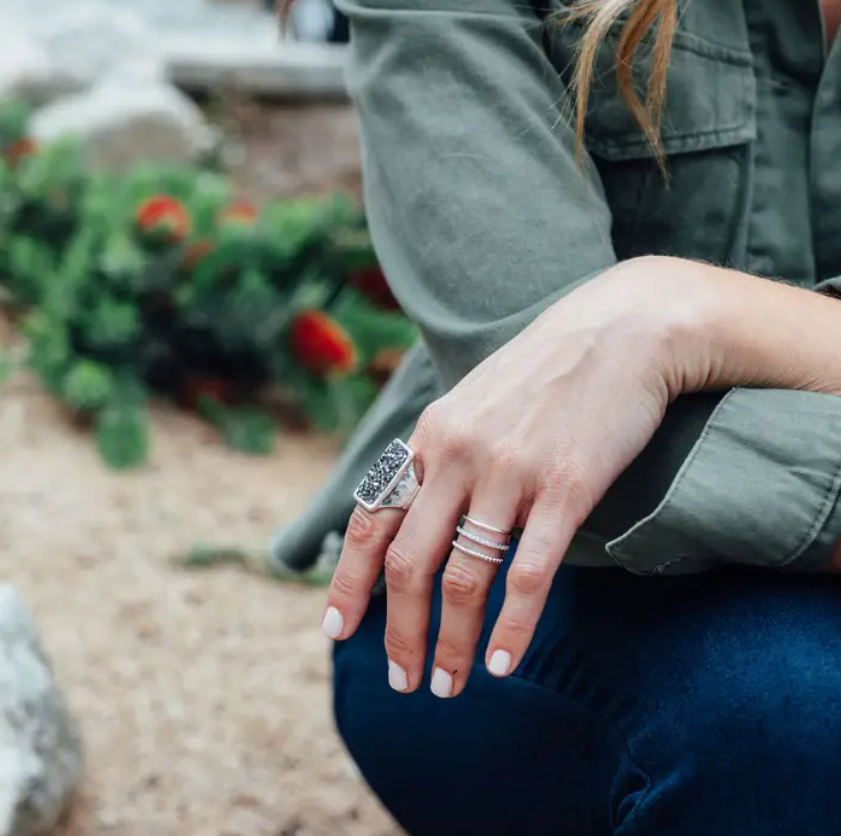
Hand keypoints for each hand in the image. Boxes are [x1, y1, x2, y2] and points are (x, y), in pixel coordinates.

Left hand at [322, 257, 715, 695]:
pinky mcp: (565, 488)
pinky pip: (529, 574)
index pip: (371, 520)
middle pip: (408, 562)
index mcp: (430, 436)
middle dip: (399, 632)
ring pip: (464, 577)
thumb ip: (442, 452)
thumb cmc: (547, 373)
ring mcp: (510, 472)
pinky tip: (501, 663)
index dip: (348, 582)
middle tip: (403, 681)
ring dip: (449, 642)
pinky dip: (511, 628)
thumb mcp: (474, 401)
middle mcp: (458, 455)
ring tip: (449, 685)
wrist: (621, 330)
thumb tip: (417, 509)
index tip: (336, 632)